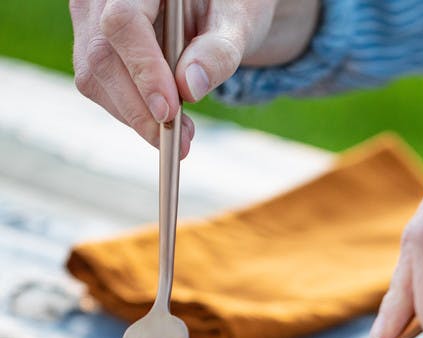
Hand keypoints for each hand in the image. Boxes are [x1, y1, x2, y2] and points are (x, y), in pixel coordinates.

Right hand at [70, 0, 318, 155]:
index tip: (168, 112)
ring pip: (95, 79)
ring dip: (138, 119)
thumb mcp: (236, 24)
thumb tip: (190, 88)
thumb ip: (218, 52)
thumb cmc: (226, 9)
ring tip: (183, 134)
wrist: (213, 7)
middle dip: (142, 110)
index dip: (143, 70)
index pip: (122, 22)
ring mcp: (89, 20)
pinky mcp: (91, 49)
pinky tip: (165, 121)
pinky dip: (134, 114)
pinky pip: (101, 89)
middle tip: (183, 141)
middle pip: (103, 57)